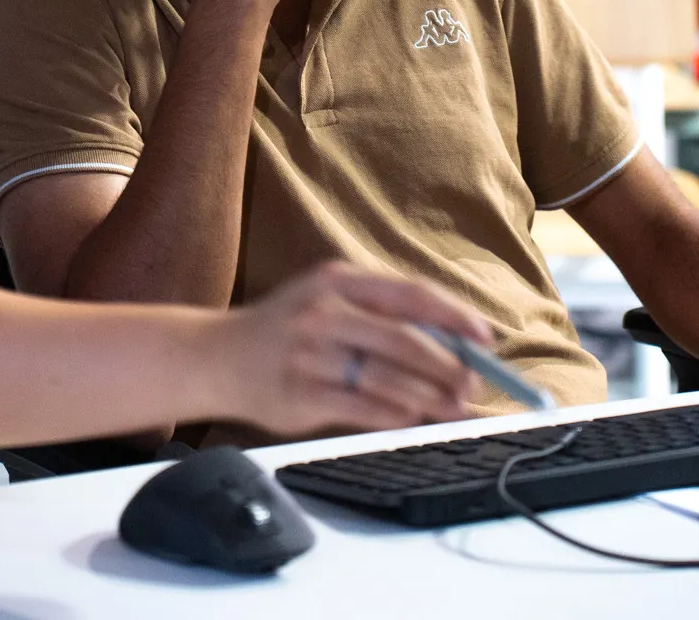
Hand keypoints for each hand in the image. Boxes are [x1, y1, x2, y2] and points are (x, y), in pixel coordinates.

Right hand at [206, 261, 489, 438]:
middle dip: (448, 365)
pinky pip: (363, 408)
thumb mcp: (325, 300)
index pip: (410, 295)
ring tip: (453, 407)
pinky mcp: (300, 394)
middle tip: (472, 383)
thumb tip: (449, 342)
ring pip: (388, 379)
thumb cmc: (283, 330)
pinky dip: (396, 415)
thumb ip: (378, 312)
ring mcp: (309, 354)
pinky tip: (411, 417)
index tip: (485, 338)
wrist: (212, 357)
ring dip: (429, 397)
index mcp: (336, 280)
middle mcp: (323, 312)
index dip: (454, 317)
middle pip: (404, 340)